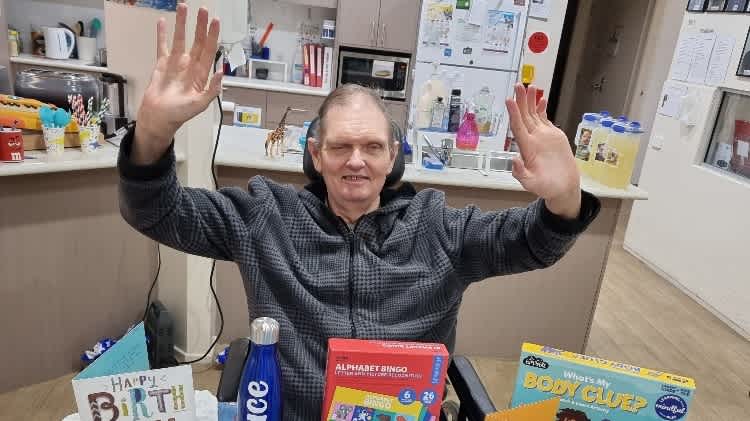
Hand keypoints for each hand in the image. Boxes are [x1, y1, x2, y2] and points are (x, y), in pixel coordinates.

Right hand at [133, 4, 222, 164]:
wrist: (159, 117)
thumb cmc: (180, 114)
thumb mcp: (200, 104)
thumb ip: (213, 89)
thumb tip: (222, 72)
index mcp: (202, 74)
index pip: (210, 50)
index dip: (213, 36)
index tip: (215, 22)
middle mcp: (191, 66)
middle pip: (198, 41)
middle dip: (201, 25)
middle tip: (204, 10)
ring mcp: (177, 63)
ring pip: (181, 39)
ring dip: (182, 23)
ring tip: (183, 7)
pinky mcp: (162, 64)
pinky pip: (163, 45)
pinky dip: (162, 34)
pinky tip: (164, 22)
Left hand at [506, 84, 580, 218]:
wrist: (563, 188)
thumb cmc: (547, 188)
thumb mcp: (532, 184)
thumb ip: (521, 174)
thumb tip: (514, 160)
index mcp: (527, 148)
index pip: (518, 127)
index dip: (514, 114)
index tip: (509, 100)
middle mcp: (532, 139)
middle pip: (524, 116)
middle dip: (521, 101)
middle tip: (518, 85)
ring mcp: (542, 137)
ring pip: (533, 115)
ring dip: (530, 101)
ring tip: (529, 86)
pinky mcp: (552, 136)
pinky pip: (544, 119)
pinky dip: (541, 109)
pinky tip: (540, 99)